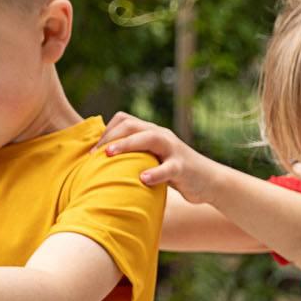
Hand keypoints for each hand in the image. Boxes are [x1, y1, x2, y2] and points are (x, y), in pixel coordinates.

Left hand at [93, 113, 224, 201]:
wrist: (208, 181)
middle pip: (132, 124)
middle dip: (110, 137)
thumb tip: (104, 166)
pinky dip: (155, 173)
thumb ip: (134, 158)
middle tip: (93, 154)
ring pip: (149, 138)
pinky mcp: (183, 166)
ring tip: (108, 155)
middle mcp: (161, 136)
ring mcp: (173, 149)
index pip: (124, 120)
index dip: (106, 132)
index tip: (91, 151)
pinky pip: (168, 167)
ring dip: (126, 145)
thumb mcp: (152, 162)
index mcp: (151, 133)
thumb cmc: (174, 174)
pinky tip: (142, 179)